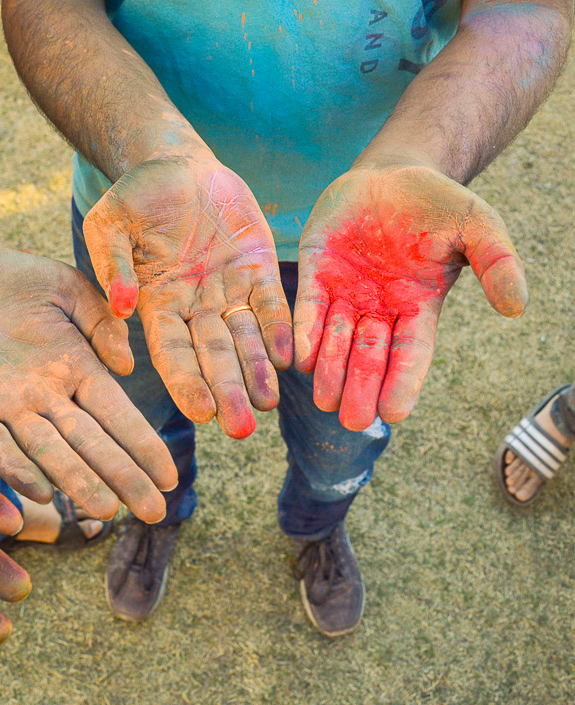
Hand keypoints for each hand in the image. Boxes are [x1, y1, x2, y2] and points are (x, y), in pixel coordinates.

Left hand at [0, 245, 176, 523]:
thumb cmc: (7, 277)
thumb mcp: (63, 285)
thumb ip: (99, 318)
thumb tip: (128, 365)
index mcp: (77, 367)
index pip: (118, 416)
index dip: (142, 447)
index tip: (168, 478)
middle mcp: (48, 396)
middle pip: (91, 444)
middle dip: (123, 477)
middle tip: (152, 512)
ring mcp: (8, 406)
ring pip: (48, 452)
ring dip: (76, 481)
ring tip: (106, 511)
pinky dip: (14, 467)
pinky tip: (39, 493)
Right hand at [82, 156, 291, 438]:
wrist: (176, 164)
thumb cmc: (135, 196)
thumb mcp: (109, 222)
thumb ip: (113, 263)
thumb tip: (121, 308)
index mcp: (156, 305)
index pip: (172, 353)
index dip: (186, 383)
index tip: (201, 412)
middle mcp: (194, 308)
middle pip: (213, 357)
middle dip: (227, 391)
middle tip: (240, 429)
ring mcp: (228, 291)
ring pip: (245, 338)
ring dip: (257, 371)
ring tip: (267, 403)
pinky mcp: (258, 269)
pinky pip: (272, 305)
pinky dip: (280, 329)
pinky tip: (289, 355)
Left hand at [294, 162, 526, 430]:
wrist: (391, 173)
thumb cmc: (437, 203)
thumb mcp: (476, 226)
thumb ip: (497, 262)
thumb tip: (518, 307)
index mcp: (416, 307)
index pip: (410, 354)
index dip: (402, 382)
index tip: (394, 413)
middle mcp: (377, 309)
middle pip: (368, 356)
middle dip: (360, 387)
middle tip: (351, 420)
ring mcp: (344, 293)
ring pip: (335, 339)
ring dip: (330, 369)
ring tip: (324, 398)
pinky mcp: (314, 273)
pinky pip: (307, 308)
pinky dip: (303, 331)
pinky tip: (298, 357)